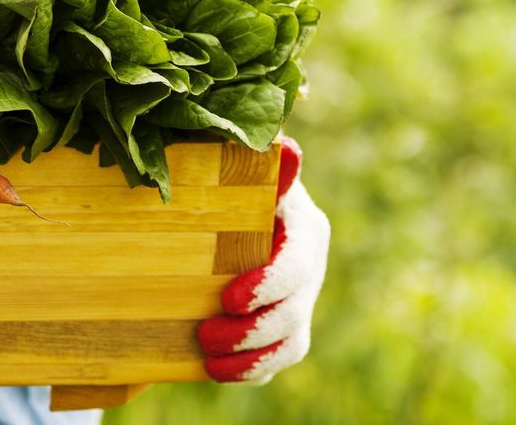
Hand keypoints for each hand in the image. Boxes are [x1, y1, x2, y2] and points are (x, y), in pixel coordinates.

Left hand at [197, 136, 330, 382]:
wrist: (223, 215)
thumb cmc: (229, 187)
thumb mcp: (241, 173)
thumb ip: (261, 167)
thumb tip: (287, 147)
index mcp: (303, 227)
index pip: (295, 263)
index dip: (267, 285)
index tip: (229, 299)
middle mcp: (309, 265)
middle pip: (294, 309)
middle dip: (251, 330)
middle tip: (206, 334)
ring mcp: (301, 299)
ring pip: (292, 341)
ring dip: (250, 355)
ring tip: (209, 358)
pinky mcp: (289, 327)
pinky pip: (281, 358)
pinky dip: (251, 369)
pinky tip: (218, 370)